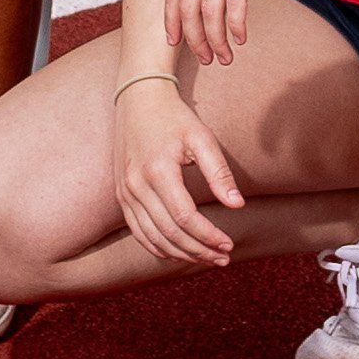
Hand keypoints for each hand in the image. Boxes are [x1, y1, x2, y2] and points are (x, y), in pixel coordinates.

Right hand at [109, 67, 247, 273]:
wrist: (138, 100)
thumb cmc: (174, 117)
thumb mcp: (201, 138)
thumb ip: (219, 172)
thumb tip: (237, 205)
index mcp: (158, 171)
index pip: (185, 217)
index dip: (208, 235)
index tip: (229, 244)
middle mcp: (136, 186)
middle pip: (169, 233)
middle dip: (198, 250)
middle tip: (223, 258)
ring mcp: (125, 192)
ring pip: (152, 237)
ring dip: (180, 254)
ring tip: (206, 259)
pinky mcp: (121, 195)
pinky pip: (137, 231)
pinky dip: (157, 247)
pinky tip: (178, 253)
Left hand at [163, 0, 325, 68]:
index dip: (171, 18)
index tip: (175, 41)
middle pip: (186, 5)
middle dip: (193, 37)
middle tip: (206, 58)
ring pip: (208, 8)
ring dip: (215, 38)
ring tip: (225, 57)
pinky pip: (235, 0)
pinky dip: (235, 24)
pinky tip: (242, 37)